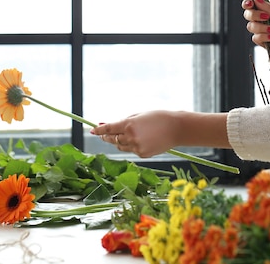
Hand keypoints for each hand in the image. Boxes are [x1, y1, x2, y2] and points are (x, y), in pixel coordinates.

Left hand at [91, 110, 230, 156]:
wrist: (177, 128)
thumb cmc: (158, 117)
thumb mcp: (138, 115)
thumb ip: (122, 121)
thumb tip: (106, 124)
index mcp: (129, 125)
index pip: (108, 129)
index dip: (99, 130)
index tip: (92, 130)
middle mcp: (131, 137)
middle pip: (112, 139)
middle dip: (106, 136)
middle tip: (102, 134)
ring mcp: (137, 148)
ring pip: (120, 146)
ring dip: (118, 141)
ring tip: (123, 135)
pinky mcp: (143, 155)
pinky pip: (131, 150)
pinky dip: (131, 145)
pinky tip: (138, 139)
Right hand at [242, 0, 269, 77]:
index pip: (255, 4)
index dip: (249, 3)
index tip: (250, 4)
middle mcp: (266, 19)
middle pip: (249, 14)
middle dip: (254, 15)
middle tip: (265, 17)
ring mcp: (264, 31)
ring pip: (251, 27)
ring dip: (261, 28)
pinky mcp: (264, 42)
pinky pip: (255, 38)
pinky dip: (263, 37)